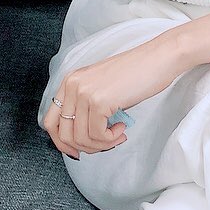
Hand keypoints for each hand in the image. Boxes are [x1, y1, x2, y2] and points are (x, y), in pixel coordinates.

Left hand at [41, 40, 181, 158]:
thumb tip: (80, 141)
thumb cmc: (137, 73)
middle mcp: (73, 85)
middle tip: (105, 144)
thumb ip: (86, 108)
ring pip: (81, 138)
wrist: (159, 58)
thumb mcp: (102, 88)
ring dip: (101, 144)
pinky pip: (98, 135)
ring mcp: (84, 92)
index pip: (50, 121)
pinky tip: (122, 127)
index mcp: (70, 81)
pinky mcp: (99, 101)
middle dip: (85, 147)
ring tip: (117, 134)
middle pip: (64, 134)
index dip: (61, 142)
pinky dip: (111, 139)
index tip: (77, 151)